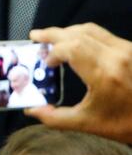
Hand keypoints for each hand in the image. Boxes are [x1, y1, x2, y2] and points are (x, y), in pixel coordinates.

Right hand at [27, 24, 131, 142]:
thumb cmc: (124, 124)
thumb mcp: (86, 124)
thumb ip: (54, 117)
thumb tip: (31, 109)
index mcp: (104, 74)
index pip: (71, 47)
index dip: (53, 51)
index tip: (45, 64)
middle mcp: (118, 55)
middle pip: (80, 33)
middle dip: (55, 34)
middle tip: (36, 36)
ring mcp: (128, 50)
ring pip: (93, 30)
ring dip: (69, 32)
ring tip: (52, 39)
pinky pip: (104, 36)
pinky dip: (84, 37)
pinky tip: (74, 45)